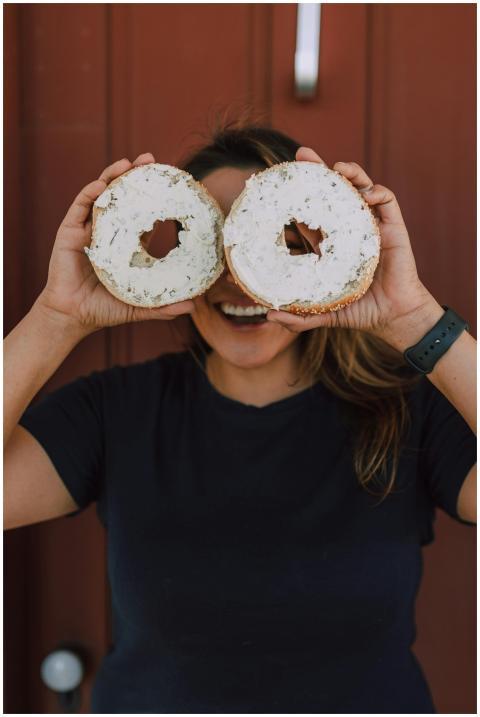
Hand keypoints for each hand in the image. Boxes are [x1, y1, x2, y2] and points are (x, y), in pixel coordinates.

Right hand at [35, 153, 194, 335]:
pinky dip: (90, 193)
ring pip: (101, 195)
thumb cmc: (104, 310)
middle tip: (150, 160)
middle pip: (123, 197)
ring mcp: (88, 229)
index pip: (142, 215)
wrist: (72, 316)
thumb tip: (193, 306)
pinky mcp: (69, 233)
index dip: (154, 198)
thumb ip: (163, 306)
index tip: (169, 183)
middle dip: (135, 176)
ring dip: (113, 176)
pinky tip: (101, 184)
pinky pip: (80, 207)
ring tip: (128, 163)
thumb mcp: (139, 306)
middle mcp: (108, 231)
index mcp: (125, 245)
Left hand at [267, 147, 439, 347]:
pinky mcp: (393, 227)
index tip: (280, 181)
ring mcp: (371, 225)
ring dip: (349, 173)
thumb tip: (269, 315)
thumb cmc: (361, 312)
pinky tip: (366, 193)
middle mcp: (349, 229)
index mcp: (331, 244)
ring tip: (336, 168)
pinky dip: (377, 191)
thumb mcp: (324, 314)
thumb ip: (299, 317)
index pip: (310, 212)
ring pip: (359, 188)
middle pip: (332, 192)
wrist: (393, 316)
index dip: (297, 196)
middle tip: (301, 156)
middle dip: (317, 172)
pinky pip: (387, 199)